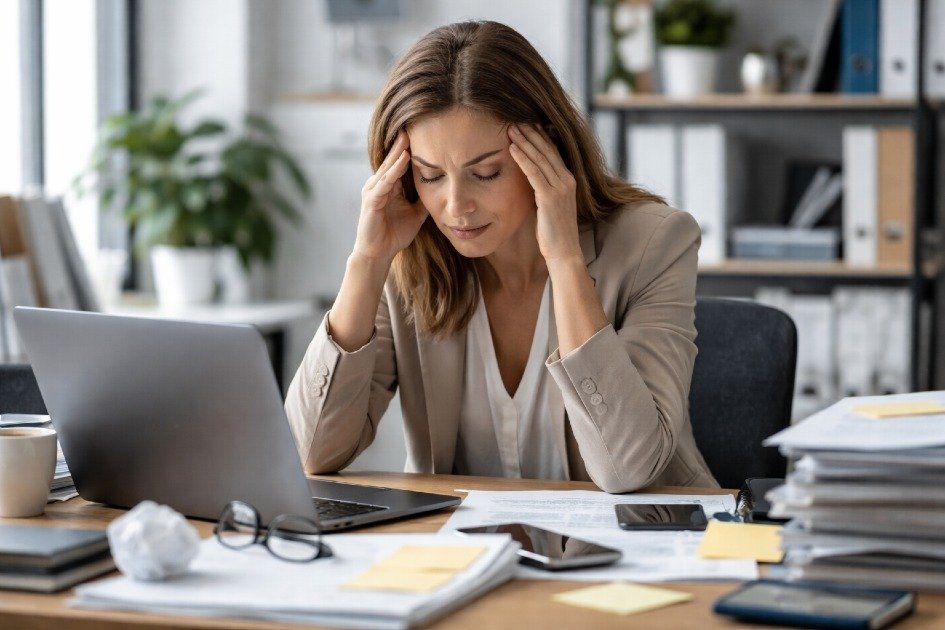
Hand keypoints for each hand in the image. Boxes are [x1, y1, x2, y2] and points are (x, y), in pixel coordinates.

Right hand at [352, 130, 427, 263]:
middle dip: (402, 143)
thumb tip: (442, 190)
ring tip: (408, 136)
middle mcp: (378, 185)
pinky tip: (404, 159)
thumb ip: (424, 200)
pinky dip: (394, 170)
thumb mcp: (416, 214)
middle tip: (413, 123)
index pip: (399, 163)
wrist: (379, 254)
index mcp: (388, 187)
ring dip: (399, 152)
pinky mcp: (371, 201)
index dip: (409, 149)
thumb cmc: (394, 234)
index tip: (422, 133)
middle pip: (392, 160)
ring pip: (388, 168)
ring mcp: (373, 192)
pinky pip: (385, 182)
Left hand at [507, 124, 581, 263]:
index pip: (553, 152)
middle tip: (515, 119)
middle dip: (530, 133)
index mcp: (569, 180)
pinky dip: (522, 159)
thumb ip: (544, 190)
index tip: (526, 124)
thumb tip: (532, 181)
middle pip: (547, 150)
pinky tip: (511, 149)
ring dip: (524, 141)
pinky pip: (534, 173)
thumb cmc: (554, 233)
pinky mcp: (550, 197)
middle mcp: (567, 180)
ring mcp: (560, 188)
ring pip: (540, 158)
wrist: (563, 252)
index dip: (539, 137)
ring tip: (510, 129)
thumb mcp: (550, 206)